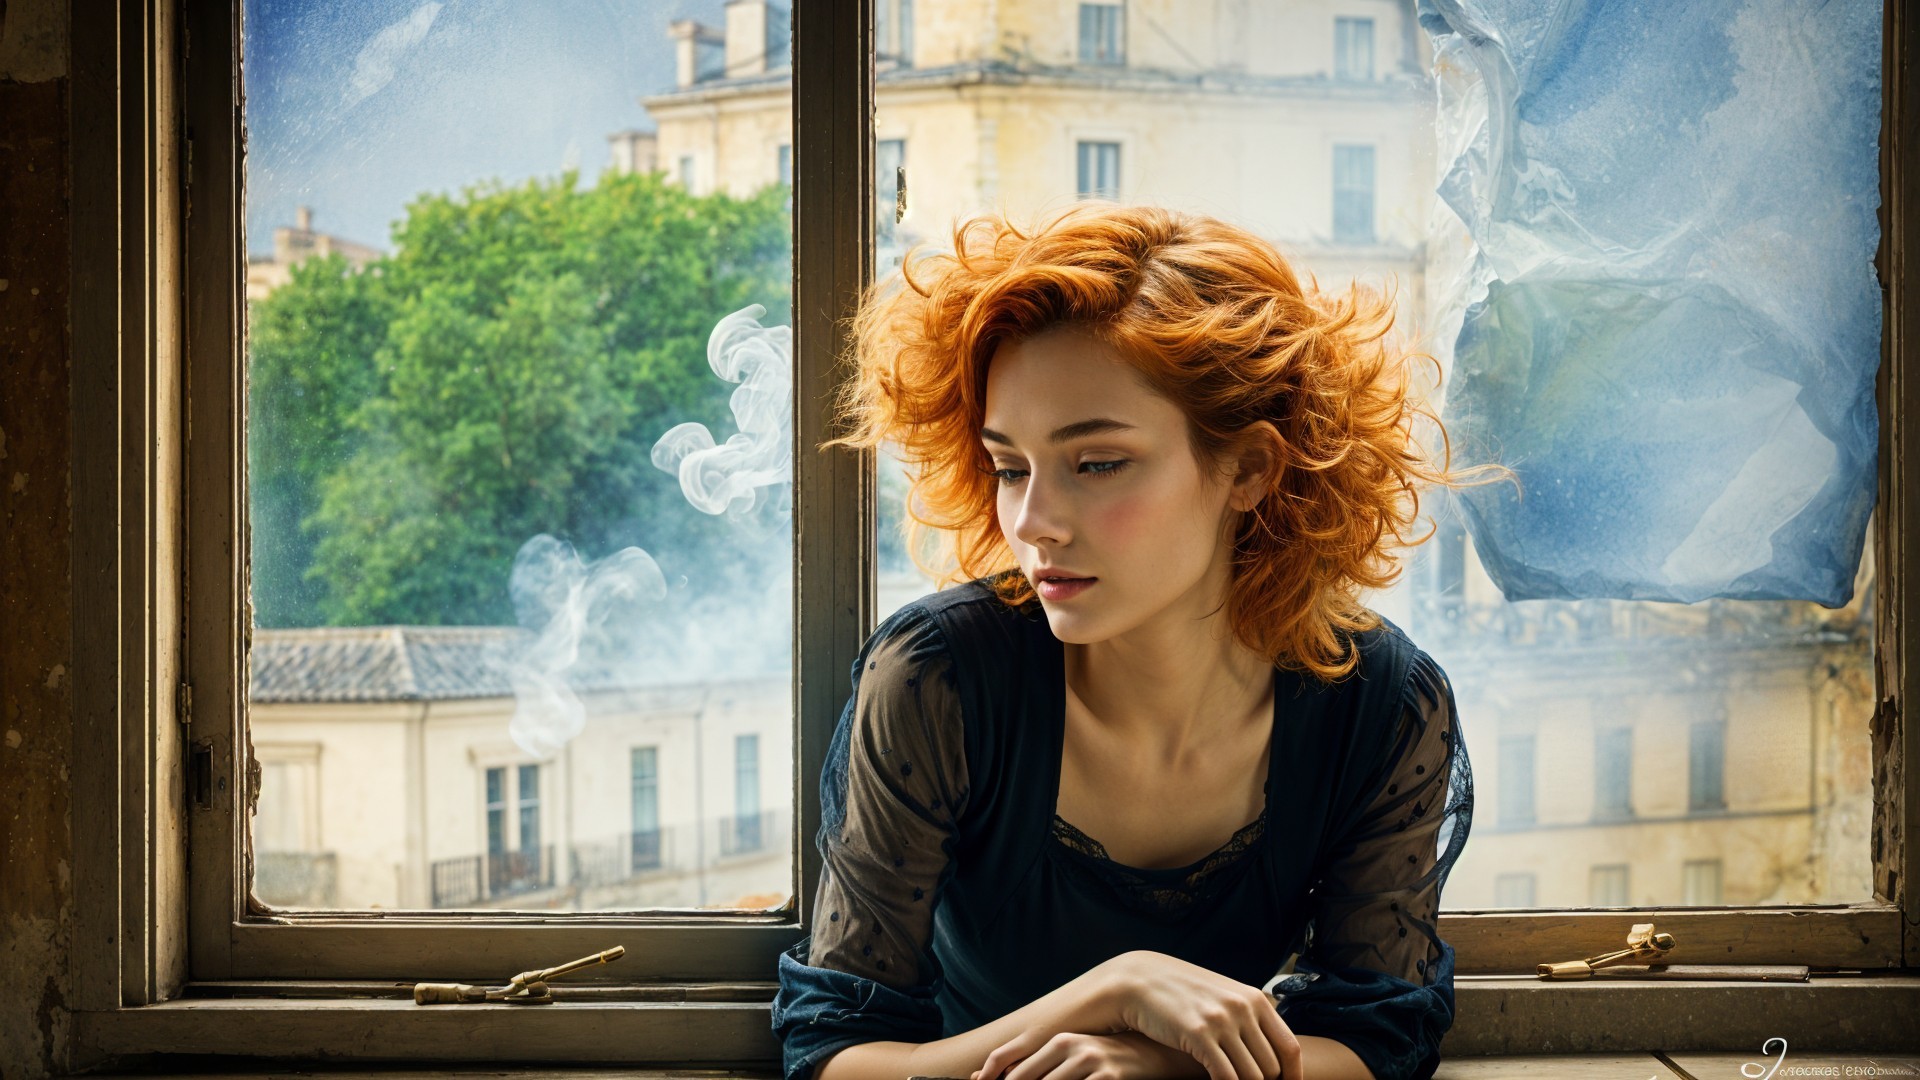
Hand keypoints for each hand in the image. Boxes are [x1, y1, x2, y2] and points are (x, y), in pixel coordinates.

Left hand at [970, 1029, 1199, 1079]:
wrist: (1162, 1055)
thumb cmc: (1117, 1063)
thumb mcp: (1079, 1060)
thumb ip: (1044, 1068)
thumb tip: (989, 1077)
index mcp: (1058, 1041)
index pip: (1012, 1065)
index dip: (990, 1079)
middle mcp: (1069, 1047)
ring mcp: (1090, 1062)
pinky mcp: (1109, 1078)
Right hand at [1106, 950, 1301, 1079]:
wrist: (1140, 980)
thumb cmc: (1181, 993)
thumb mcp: (1222, 997)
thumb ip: (1248, 1018)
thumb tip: (1271, 1052)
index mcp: (1254, 999)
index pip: (1290, 1047)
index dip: (1293, 1076)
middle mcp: (1243, 1008)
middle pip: (1271, 1068)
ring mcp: (1221, 1020)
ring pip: (1251, 1076)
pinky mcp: (1198, 1034)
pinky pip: (1226, 1077)